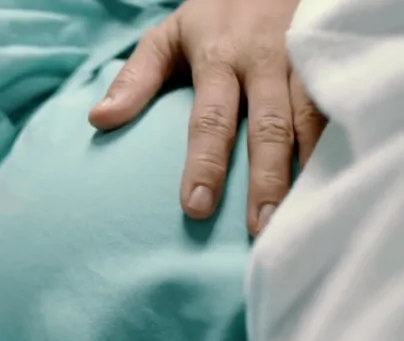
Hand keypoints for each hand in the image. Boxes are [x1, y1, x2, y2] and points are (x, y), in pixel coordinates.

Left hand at [88, 0, 326, 235]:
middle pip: (266, 127)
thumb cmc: (211, 16)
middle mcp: (264, 62)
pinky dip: (334, 146)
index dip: (204, 163)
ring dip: (303, 171)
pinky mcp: (328, 62)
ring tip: (295, 217)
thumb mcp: (167, 36)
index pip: (210, 118)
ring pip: (308, 121)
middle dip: (263, 179)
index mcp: (219, 58)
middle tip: (258, 227)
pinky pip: (334, 108)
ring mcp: (302, 62)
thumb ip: (135, 78)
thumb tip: (99, 120)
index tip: (196, 207)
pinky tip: (328, 182)